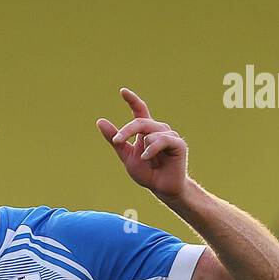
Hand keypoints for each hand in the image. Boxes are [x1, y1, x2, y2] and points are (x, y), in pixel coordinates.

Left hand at [97, 87, 188, 201]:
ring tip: (147, 160)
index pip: (140, 111)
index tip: (122, 91)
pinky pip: (162, 140)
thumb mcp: (127, 156)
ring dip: (144, 149)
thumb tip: (100, 120)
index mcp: (147, 131)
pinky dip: (152, 150)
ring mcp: (170, 135)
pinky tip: (148, 158)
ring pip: (150, 133)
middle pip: (140, 122)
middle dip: (127, 131)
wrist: (162, 188)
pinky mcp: (178, 143)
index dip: (132, 100)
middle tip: (117, 140)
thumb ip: (116, 140)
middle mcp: (159, 129)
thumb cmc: (147, 173)